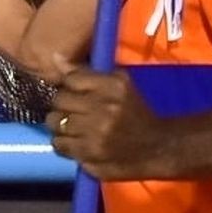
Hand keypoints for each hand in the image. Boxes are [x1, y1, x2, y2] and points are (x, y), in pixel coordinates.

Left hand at [46, 63, 171, 179]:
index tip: (75, 93)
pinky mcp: (90, 154)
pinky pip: (59, 144)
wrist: (156, 147)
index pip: (71, 78)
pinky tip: (76, 141)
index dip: (69, 86)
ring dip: (60, 125)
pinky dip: (64, 143)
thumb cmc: (135, 112)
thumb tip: (56, 58)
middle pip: (59, 100)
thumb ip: (86, 72)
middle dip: (63, 105)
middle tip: (73, 111)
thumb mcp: (119, 84)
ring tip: (73, 127)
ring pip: (54, 123)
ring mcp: (95, 134)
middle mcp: (103, 108)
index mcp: (113, 86)